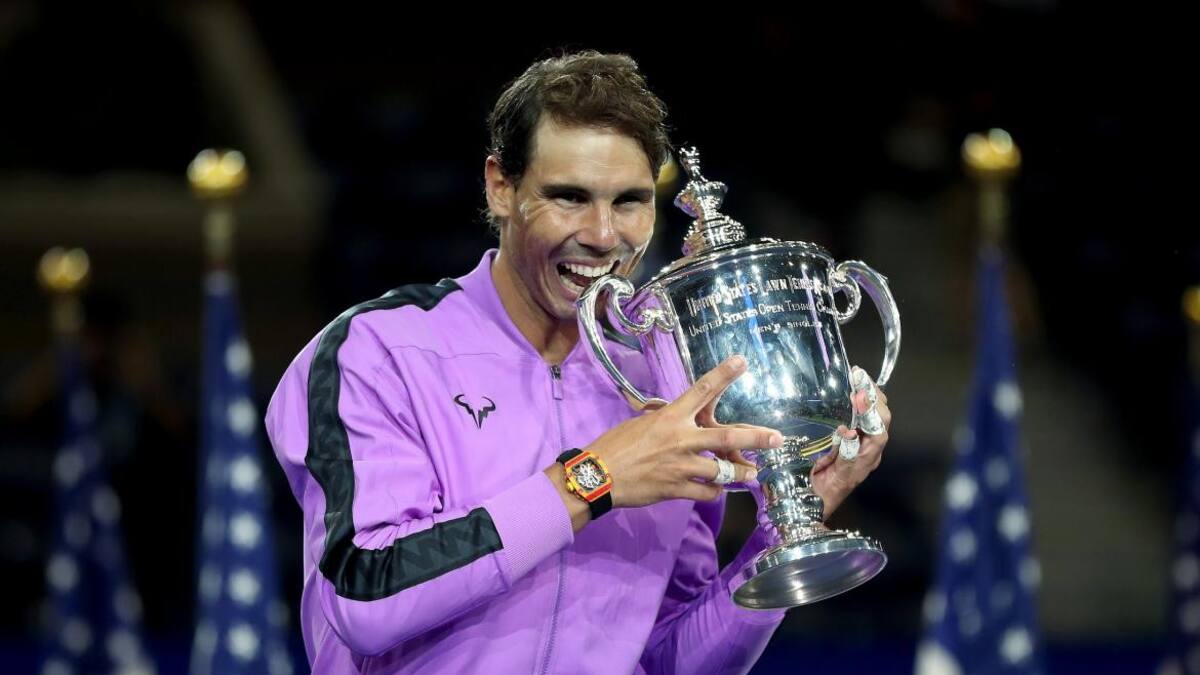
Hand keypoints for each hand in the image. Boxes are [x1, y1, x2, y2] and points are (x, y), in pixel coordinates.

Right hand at [583, 355, 781, 507]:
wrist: (597, 476)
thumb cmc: (616, 446)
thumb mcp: (642, 423)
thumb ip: (668, 423)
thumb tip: (684, 424)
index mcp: (670, 417)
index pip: (701, 390)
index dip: (723, 374)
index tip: (742, 361)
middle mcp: (680, 439)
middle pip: (726, 437)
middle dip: (756, 437)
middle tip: (777, 438)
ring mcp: (680, 466)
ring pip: (723, 471)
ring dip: (741, 473)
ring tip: (751, 474)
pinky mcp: (676, 489)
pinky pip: (707, 491)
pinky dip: (714, 490)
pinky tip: (714, 488)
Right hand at [809, 366, 891, 517]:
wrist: (811, 505)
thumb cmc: (817, 493)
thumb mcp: (827, 474)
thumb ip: (842, 454)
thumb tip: (848, 431)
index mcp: (864, 459)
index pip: (878, 432)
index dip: (872, 411)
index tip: (860, 393)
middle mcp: (868, 451)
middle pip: (881, 420)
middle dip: (874, 396)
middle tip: (859, 376)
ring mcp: (862, 446)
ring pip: (875, 418)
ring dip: (869, 397)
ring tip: (857, 378)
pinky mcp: (853, 442)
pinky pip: (863, 420)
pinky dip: (860, 404)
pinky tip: (850, 392)